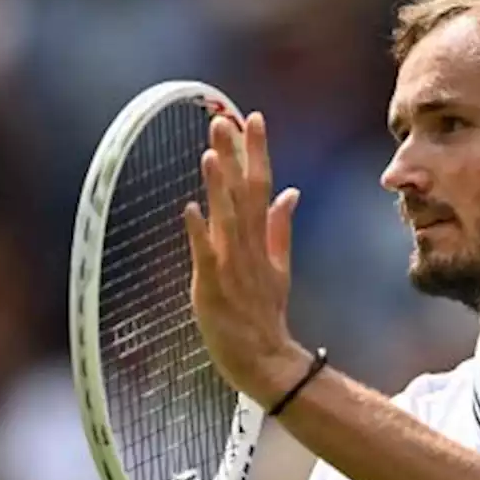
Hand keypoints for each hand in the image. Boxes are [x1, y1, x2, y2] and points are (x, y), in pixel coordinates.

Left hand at [183, 112, 311, 406]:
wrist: (266, 361)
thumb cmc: (265, 315)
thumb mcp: (279, 267)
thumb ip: (281, 228)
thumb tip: (290, 191)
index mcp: (263, 240)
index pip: (262, 186)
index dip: (258, 152)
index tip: (254, 118)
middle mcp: (248, 248)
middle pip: (244, 195)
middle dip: (235, 157)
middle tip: (225, 120)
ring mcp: (232, 267)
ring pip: (226, 219)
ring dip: (218, 186)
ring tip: (211, 153)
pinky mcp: (213, 288)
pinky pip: (205, 256)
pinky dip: (198, 232)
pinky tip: (188, 208)